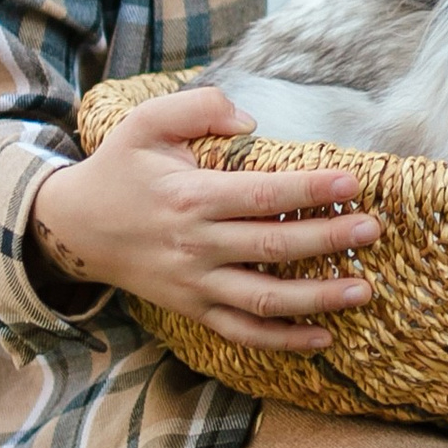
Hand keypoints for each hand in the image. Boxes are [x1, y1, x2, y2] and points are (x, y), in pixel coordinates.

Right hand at [29, 88, 378, 353]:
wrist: (75, 229)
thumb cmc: (120, 169)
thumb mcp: (145, 122)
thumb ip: (198, 108)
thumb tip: (249, 120)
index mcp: (190, 196)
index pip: (260, 194)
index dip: (308, 189)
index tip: (351, 183)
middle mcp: (196, 245)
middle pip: (272, 246)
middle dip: (327, 239)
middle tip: (372, 230)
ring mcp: (195, 284)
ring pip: (264, 298)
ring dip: (317, 298)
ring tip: (362, 289)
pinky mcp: (193, 309)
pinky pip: (243, 332)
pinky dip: (283, 340)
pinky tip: (323, 336)